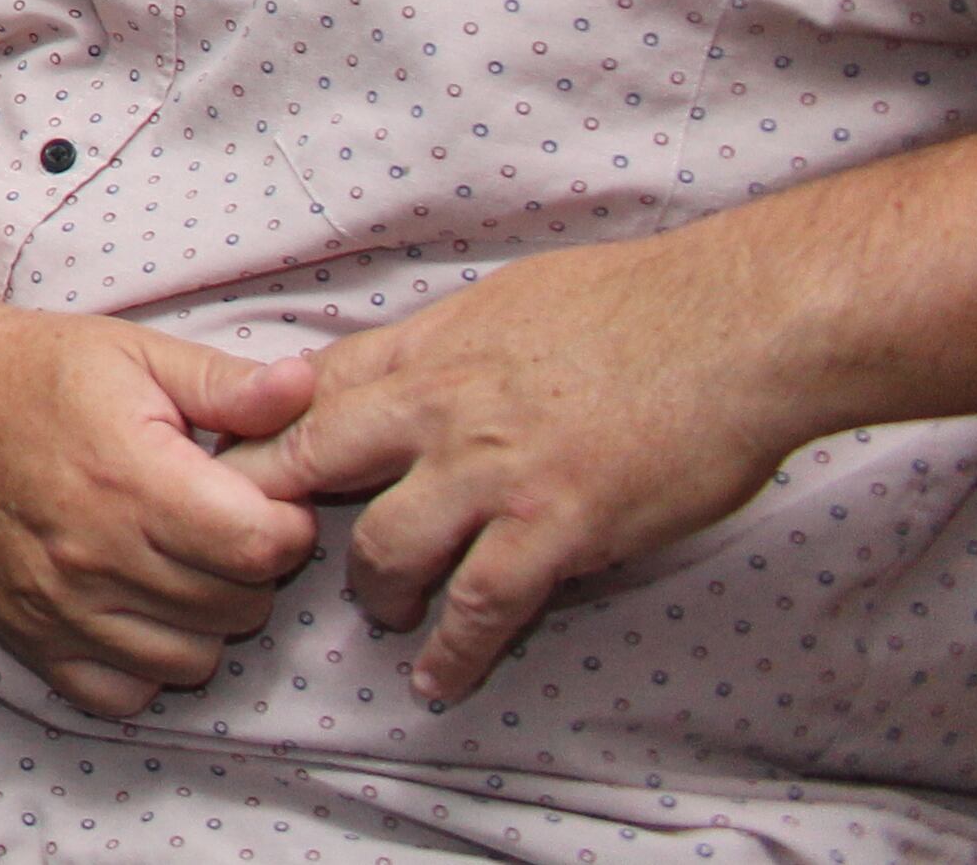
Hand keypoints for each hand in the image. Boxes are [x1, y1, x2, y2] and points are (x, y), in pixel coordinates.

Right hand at [0, 299, 322, 717]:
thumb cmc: (33, 370)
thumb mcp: (136, 354)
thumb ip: (227, 384)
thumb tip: (310, 390)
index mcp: (132, 479)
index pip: (263, 547)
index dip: (286, 522)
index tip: (262, 495)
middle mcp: (96, 555)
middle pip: (240, 606)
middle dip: (250, 566)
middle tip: (218, 520)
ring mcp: (59, 607)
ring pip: (194, 659)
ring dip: (205, 617)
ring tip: (178, 561)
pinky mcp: (29, 638)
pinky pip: (124, 694)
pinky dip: (145, 663)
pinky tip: (136, 606)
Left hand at [215, 232, 814, 704]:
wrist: (736, 325)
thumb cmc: (638, 302)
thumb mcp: (508, 298)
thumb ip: (445, 341)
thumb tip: (407, 368)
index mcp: (429, 346)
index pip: (309, 388)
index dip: (268, 430)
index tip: (240, 464)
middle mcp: (440, 408)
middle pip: (315, 462)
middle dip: (275, 510)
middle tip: (260, 548)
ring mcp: (493, 473)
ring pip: (386, 547)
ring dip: (375, 591)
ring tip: (382, 613)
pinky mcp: (556, 529)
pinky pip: (482, 606)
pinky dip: (453, 650)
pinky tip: (439, 678)